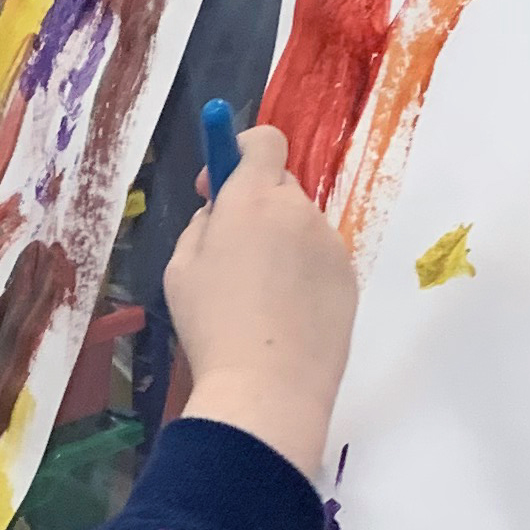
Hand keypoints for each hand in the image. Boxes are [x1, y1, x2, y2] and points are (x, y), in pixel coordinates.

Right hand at [164, 122, 355, 481]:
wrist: (267, 388)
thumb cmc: (212, 325)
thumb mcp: (180, 268)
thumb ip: (203, 227)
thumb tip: (220, 214)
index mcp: (253, 198)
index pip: (265, 141)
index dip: (240, 152)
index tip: (219, 186)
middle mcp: (299, 211)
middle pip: (281, 187)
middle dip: (256, 207)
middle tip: (233, 253)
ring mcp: (331, 245)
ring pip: (301, 228)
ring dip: (282, 244)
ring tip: (260, 299)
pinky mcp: (349, 280)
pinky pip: (320, 262)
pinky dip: (304, 276)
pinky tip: (285, 318)